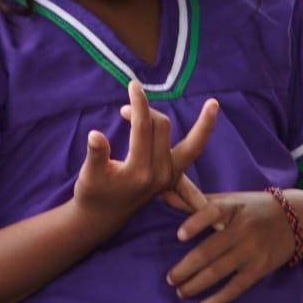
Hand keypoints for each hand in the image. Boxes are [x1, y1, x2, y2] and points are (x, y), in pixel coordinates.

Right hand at [73, 82, 217, 227]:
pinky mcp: (172, 178)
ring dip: (203, 125)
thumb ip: (96, 154)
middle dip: (146, 108)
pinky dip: (200, 136)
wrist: (101, 217)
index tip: (133, 85)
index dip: (138, 104)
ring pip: (192, 146)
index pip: (142, 127)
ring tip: (214, 103)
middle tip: (129, 100)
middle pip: (162, 127)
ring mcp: (169, 177)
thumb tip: (95, 134)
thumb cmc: (92, 194)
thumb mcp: (89, 175)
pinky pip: (192, 153)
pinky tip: (209, 119)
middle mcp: (159, 175)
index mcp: (138, 172)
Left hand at [166, 189, 302, 302]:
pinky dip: (217, 299)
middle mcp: (243, 229)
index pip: (213, 211)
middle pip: (210, 251)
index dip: (195, 223)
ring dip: (195, 284)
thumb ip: (196, 199)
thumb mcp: (230, 199)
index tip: (179, 236)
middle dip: (186, 268)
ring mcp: (252, 251)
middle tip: (170, 278)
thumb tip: (164, 194)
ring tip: (180, 290)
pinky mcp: (259, 268)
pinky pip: (235, 287)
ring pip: (218, 271)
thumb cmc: (254, 207)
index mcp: (234, 207)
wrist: (296, 219)